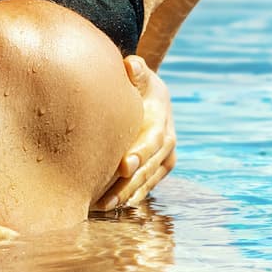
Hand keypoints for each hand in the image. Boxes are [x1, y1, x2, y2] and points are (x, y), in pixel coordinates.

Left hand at [95, 56, 175, 210]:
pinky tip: (112, 207)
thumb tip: (130, 64)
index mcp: (162, 120)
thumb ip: (136, 71)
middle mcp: (168, 142)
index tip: (122, 166)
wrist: (155, 97)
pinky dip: (132, 197)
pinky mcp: (161, 168)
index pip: (152, 140)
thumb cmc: (140, 84)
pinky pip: (147, 186)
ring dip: (127, 195)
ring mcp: (166, 158)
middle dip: (129, 184)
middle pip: (149, 167)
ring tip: (103, 206)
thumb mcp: (140, 75)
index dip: (139, 154)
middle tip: (106, 198)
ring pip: (147, 181)